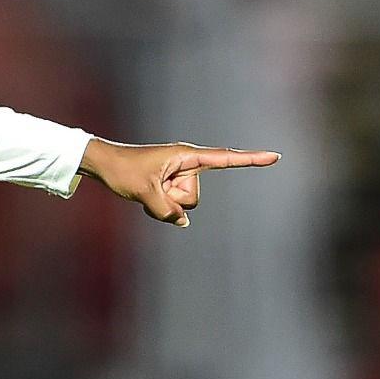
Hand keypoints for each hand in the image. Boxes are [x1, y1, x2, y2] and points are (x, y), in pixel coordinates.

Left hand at [79, 138, 278, 226]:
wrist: (104, 164)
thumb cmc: (123, 171)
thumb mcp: (144, 192)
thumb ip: (167, 211)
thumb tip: (182, 222)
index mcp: (186, 157)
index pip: (226, 159)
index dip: (251, 159)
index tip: (276, 156)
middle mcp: (187, 165)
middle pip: (194, 198)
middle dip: (173, 201)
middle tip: (150, 186)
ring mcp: (179, 177)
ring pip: (184, 206)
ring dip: (164, 205)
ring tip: (146, 188)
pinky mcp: (171, 186)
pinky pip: (174, 208)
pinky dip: (160, 208)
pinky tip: (146, 194)